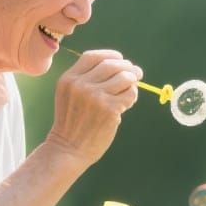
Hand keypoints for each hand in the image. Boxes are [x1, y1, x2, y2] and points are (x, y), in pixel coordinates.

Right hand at [47, 50, 142, 166]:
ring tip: (130, 90)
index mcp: (69, 79)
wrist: (68, 149)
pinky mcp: (110, 110)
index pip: (93, 56)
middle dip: (128, 67)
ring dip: (132, 82)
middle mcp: (81, 85)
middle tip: (137, 73)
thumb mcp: (69, 95)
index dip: (110, 55)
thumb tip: (122, 66)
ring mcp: (96, 97)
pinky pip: (130, 95)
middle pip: (112, 64)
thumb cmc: (72, 123)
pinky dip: (132, 97)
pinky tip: (126, 104)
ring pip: (125, 78)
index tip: (120, 59)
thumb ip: (86, 79)